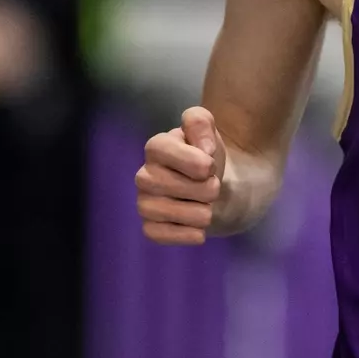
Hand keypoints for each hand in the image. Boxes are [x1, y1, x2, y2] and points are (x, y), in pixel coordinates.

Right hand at [136, 106, 227, 245]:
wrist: (214, 183)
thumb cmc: (206, 154)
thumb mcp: (207, 128)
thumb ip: (200, 122)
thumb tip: (203, 149)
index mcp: (156, 147)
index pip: (165, 151)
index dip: (196, 161)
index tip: (210, 165)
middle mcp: (144, 175)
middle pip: (175, 186)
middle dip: (206, 188)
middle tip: (213, 187)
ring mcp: (144, 202)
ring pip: (169, 212)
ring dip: (200, 213)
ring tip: (207, 206)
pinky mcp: (150, 226)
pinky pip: (160, 235)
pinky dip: (186, 234)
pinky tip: (199, 229)